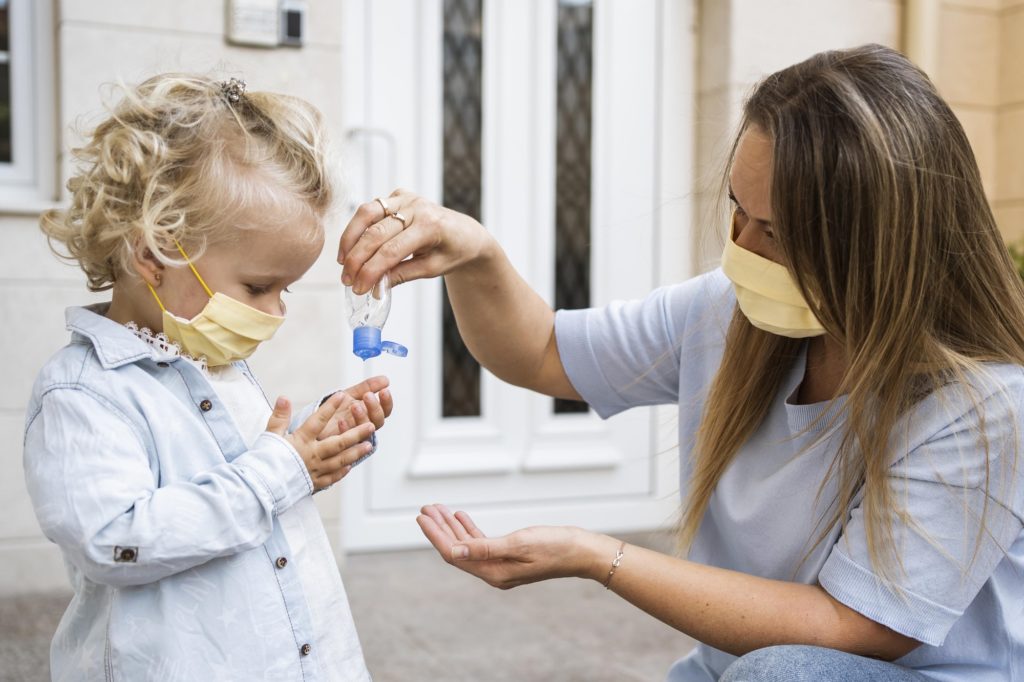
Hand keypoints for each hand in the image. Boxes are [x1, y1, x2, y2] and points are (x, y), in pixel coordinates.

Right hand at [266, 394, 374, 490]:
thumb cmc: (264, 460)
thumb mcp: (270, 435)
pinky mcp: (313, 483)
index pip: (318, 420)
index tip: (343, 395)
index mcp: (301, 441)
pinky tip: (350, 466)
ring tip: (369, 445)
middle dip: (356, 433)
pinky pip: (331, 477)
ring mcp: (314, 470)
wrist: (260, 487)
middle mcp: (311, 455)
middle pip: (338, 443)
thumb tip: (284, 398)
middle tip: (371, 425)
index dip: (330, 407)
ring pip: (340, 461)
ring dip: (355, 453)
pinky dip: (342, 471)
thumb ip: (279, 417)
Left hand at [316, 376, 393, 438]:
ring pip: (366, 432)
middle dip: (375, 408)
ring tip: (354, 406)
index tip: (384, 391)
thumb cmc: (336, 408)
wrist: (317, 420)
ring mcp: (355, 436)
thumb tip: (386, 379)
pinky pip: (348, 441)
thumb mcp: (351, 394)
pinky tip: (341, 421)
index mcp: (370, 414)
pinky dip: (345, 429)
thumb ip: (367, 387)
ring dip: (362, 418)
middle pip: (378, 421)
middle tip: (367, 396)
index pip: (385, 410)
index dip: (386, 402)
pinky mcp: (343, 443)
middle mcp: (365, 426)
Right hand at [338, 189, 494, 294]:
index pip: (392, 251)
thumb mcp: (433, 269)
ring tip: (343, 263)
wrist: (466, 232)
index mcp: (430, 226)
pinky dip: (357, 227)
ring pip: (367, 213)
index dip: (371, 271)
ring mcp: (406, 198)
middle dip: (357, 259)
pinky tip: (351, 247)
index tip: (358, 288)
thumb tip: (375, 286)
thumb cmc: (453, 252)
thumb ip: (403, 275)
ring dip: (350, 239)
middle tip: (347, 280)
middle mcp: (416, 207)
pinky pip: (371, 209)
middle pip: (376, 233)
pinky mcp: (398, 196)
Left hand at [416, 504, 609, 588]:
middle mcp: (493, 572)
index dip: (436, 536)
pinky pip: (481, 543)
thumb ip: (484, 548)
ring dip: (452, 527)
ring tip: (438, 508)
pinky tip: (460, 516)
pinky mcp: (509, 556)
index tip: (422, 516)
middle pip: (458, 550)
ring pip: (468, 545)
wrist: (582, 551)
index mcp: (493, 573)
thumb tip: (453, 551)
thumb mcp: (519, 544)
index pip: (455, 554)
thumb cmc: (555, 546)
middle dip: (440, 529)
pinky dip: (469, 529)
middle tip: (425, 508)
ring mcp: (501, 565)